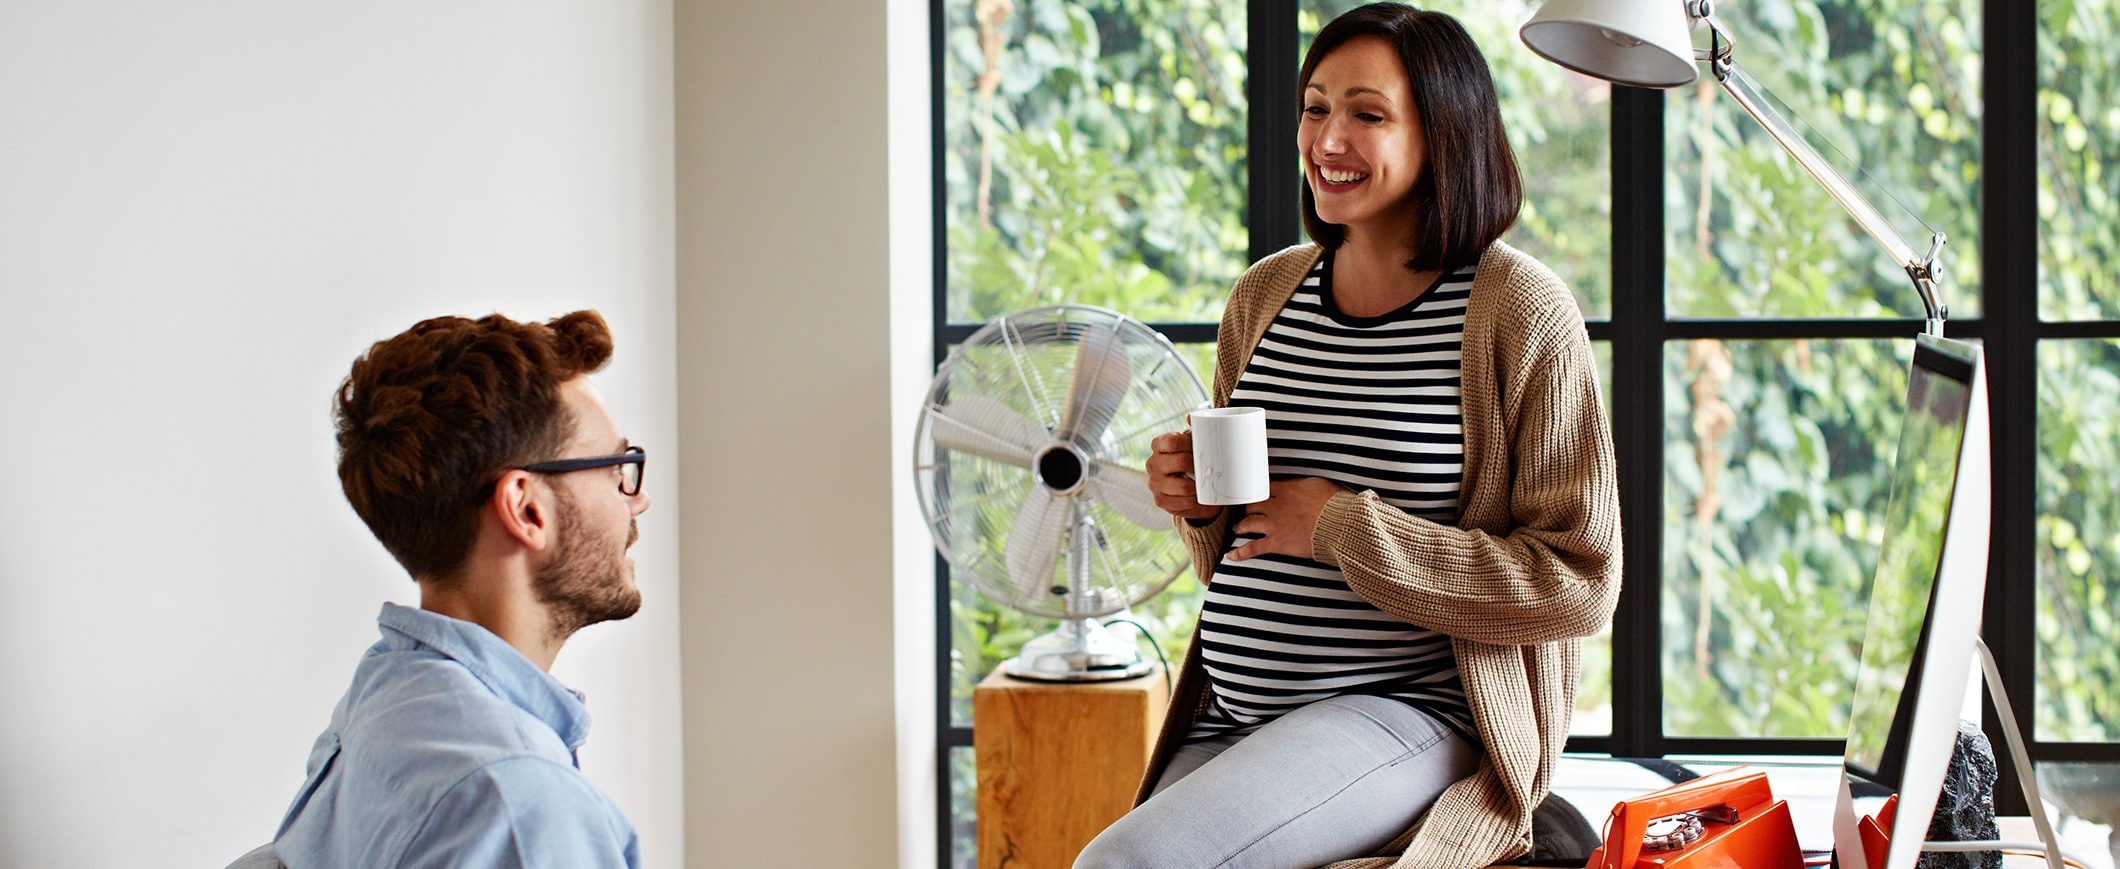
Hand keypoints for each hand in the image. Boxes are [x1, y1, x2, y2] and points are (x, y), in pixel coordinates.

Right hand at [1146, 430, 1222, 522]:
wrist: (1192, 486)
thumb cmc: (1194, 459)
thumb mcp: (1194, 443)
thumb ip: (1195, 429)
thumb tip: (1191, 417)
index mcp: (1159, 444)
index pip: (1170, 441)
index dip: (1188, 444)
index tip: (1201, 447)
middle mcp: (1153, 463)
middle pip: (1178, 462)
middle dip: (1196, 465)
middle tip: (1207, 467)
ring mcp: (1154, 483)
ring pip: (1181, 486)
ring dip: (1197, 486)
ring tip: (1205, 484)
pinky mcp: (1160, 500)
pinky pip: (1180, 503)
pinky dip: (1193, 501)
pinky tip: (1197, 497)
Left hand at [1229, 477, 1344, 560]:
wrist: (1338, 523)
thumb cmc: (1334, 504)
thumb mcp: (1318, 484)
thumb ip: (1304, 485)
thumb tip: (1301, 486)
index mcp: (1286, 490)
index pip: (1265, 488)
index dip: (1258, 492)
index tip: (1256, 494)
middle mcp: (1276, 506)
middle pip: (1253, 505)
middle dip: (1248, 509)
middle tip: (1246, 512)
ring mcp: (1274, 524)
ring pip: (1248, 523)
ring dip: (1241, 526)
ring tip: (1238, 529)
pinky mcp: (1276, 542)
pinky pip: (1252, 548)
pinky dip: (1240, 553)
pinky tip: (1231, 556)